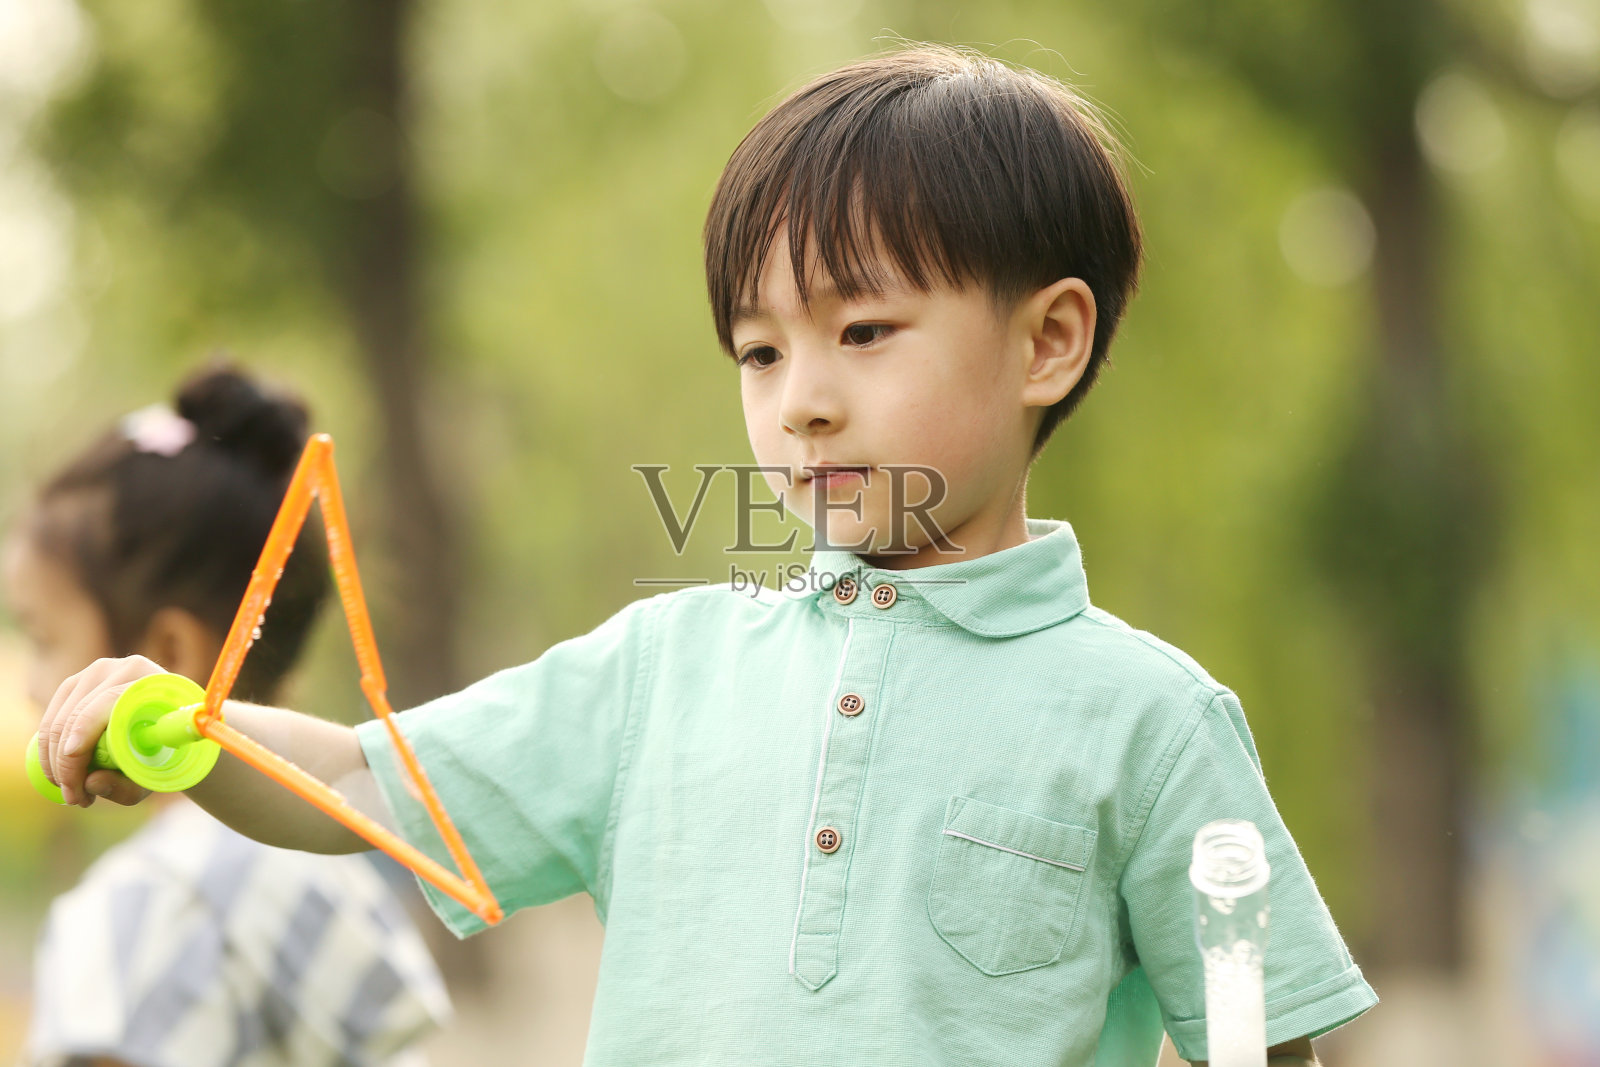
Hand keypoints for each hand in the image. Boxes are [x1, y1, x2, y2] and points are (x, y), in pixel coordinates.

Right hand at [37, 655, 166, 806]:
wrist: (170, 722)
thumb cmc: (165, 750)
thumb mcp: (155, 774)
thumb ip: (127, 784)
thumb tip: (91, 783)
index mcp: (151, 683)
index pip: (108, 703)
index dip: (84, 736)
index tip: (74, 775)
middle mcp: (122, 670)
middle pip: (77, 715)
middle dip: (66, 763)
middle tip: (74, 798)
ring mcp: (95, 672)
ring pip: (57, 719)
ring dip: (54, 760)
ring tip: (70, 790)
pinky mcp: (75, 683)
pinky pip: (50, 717)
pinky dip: (47, 748)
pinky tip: (57, 772)